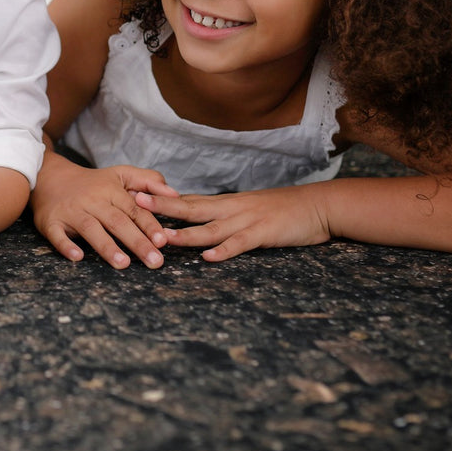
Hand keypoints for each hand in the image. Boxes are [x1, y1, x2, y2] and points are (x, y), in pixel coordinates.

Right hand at [31, 156, 173, 268]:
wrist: (49, 177)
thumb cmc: (92, 182)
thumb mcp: (120, 174)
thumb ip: (148, 180)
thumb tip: (174, 194)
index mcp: (111, 191)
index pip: (134, 209)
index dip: (148, 225)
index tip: (163, 241)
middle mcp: (92, 201)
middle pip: (117, 222)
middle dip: (137, 242)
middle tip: (154, 262)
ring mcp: (71, 212)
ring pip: (90, 229)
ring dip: (107, 247)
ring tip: (124, 264)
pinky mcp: (51, 222)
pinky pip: (57, 235)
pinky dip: (66, 246)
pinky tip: (77, 257)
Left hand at [137, 185, 332, 261]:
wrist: (316, 206)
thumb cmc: (281, 210)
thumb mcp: (247, 208)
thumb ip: (223, 214)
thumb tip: (197, 219)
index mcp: (225, 203)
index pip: (188, 199)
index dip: (161, 198)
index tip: (135, 192)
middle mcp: (231, 208)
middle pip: (191, 207)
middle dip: (162, 206)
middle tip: (135, 202)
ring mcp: (246, 220)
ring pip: (211, 227)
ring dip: (187, 233)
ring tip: (165, 238)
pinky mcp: (263, 233)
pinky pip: (241, 243)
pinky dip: (224, 250)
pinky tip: (209, 258)